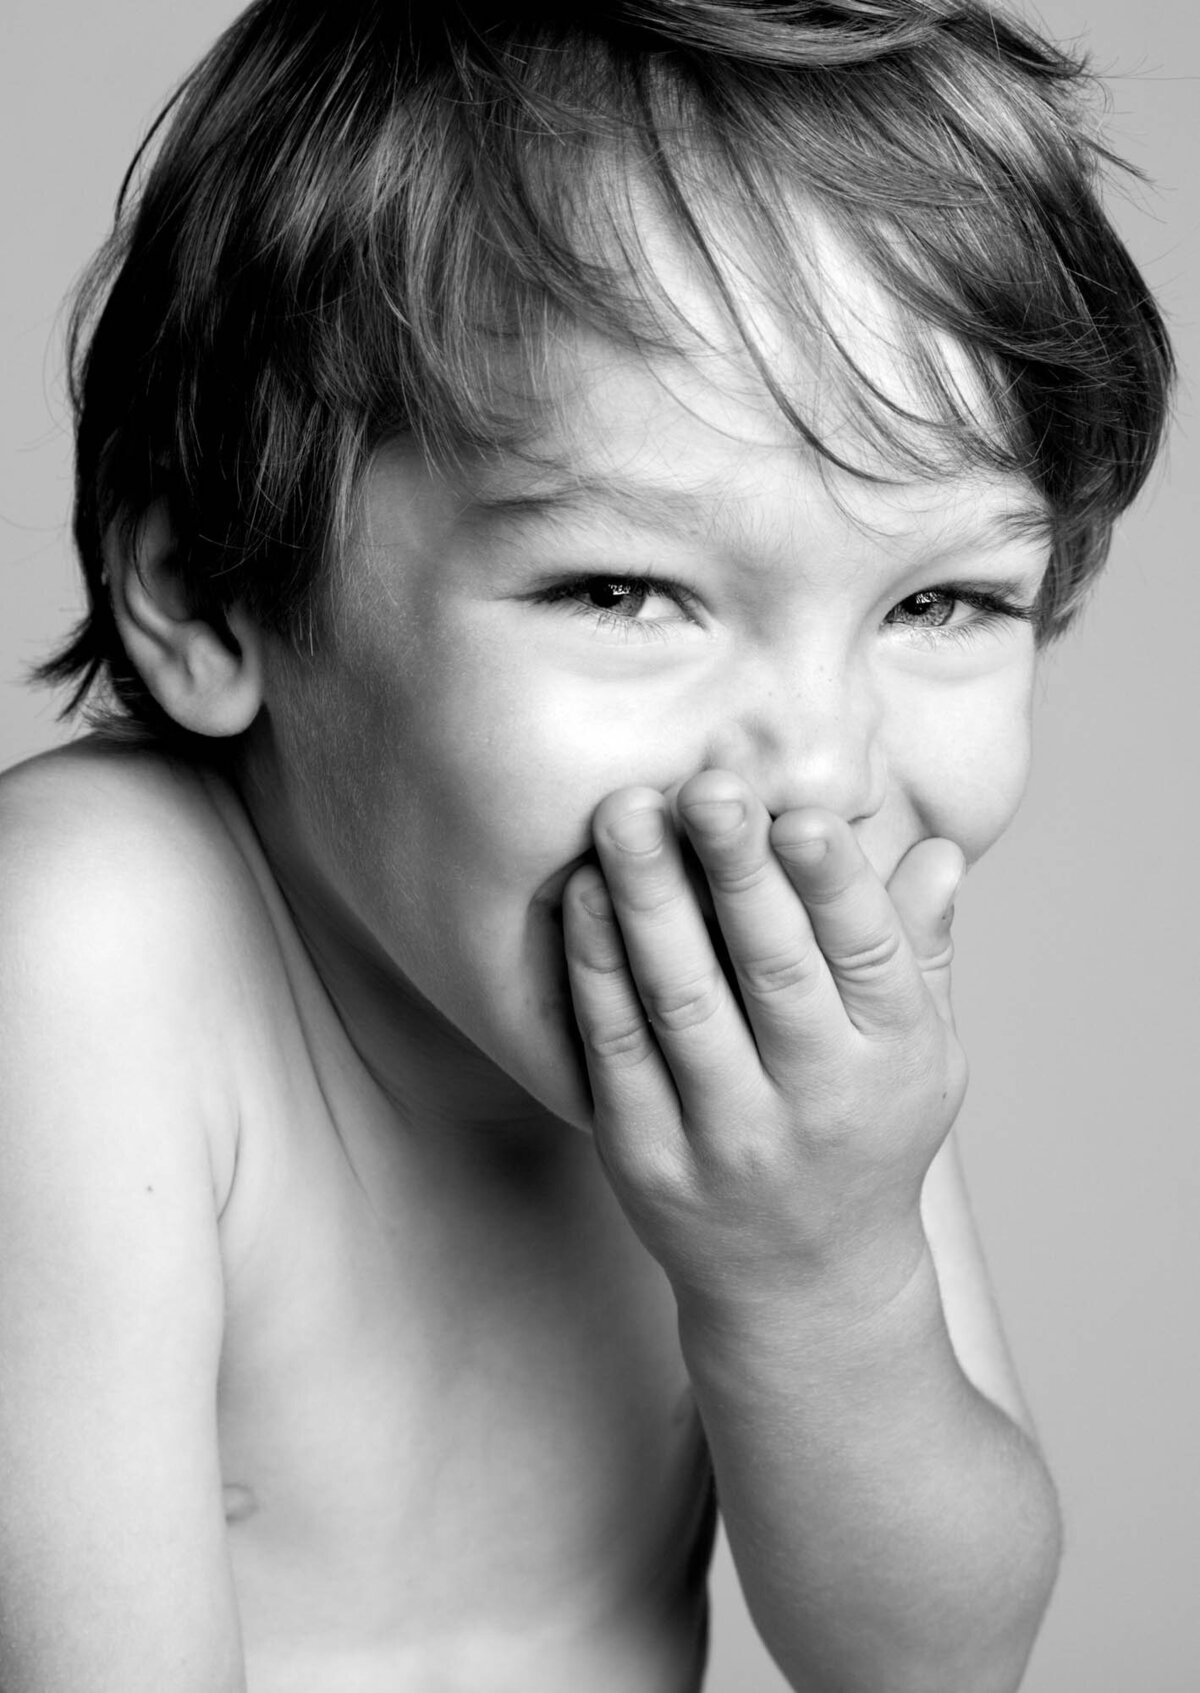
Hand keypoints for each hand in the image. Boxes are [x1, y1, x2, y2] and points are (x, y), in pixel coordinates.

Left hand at [562, 769, 967, 1316]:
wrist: (802, 1285)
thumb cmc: (867, 1140)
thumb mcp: (923, 1057)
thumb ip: (920, 952)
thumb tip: (941, 850)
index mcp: (895, 1060)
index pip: (870, 956)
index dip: (836, 885)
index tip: (802, 813)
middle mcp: (816, 1100)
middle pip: (771, 969)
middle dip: (735, 871)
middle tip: (703, 785)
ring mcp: (727, 1136)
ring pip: (681, 999)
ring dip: (649, 900)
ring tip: (625, 813)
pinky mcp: (647, 1158)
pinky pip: (614, 1047)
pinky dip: (596, 966)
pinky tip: (584, 894)